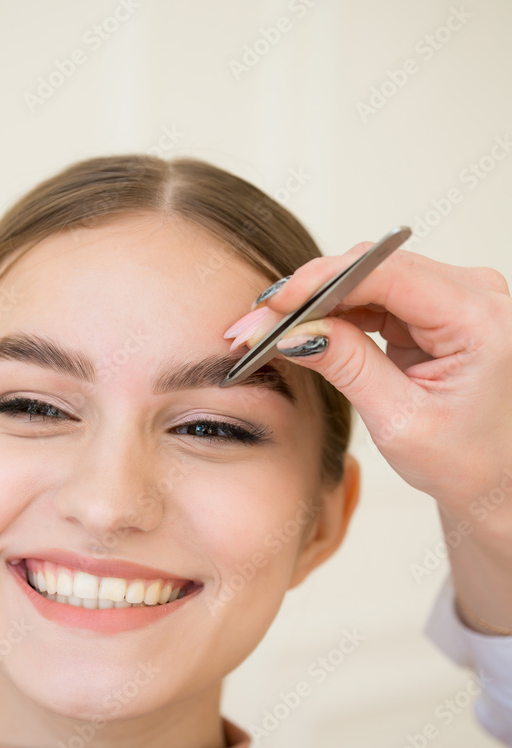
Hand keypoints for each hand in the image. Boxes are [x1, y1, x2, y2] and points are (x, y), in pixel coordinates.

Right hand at [224, 243, 511, 519]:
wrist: (494, 477)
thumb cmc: (466, 460)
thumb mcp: (400, 421)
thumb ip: (348, 367)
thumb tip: (294, 332)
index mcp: (483, 321)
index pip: (391, 275)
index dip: (326, 280)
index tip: (278, 302)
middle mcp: (477, 296)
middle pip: (376, 270)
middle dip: (311, 293)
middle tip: (258, 323)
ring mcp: (457, 297)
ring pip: (370, 278)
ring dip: (318, 302)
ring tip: (270, 330)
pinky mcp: (436, 307)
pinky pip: (376, 294)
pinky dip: (336, 311)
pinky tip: (303, 328)